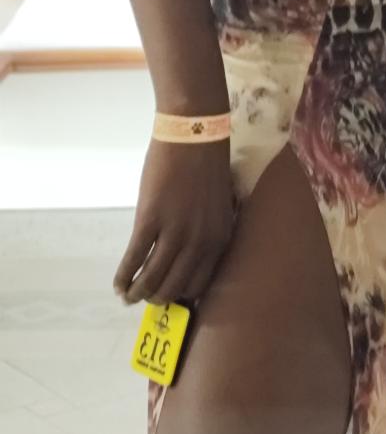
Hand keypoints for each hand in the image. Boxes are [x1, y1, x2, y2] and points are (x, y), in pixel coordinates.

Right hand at [114, 136, 236, 306]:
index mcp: (220, 238)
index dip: (183, 294)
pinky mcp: (150, 220)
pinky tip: (118, 284)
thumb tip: (190, 255)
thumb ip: (208, 231)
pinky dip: (124, 276)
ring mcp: (175, 232)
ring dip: (139, 292)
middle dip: (159, 297)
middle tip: (146, 299)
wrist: (194, 134)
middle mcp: (200, 241)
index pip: (200, 282)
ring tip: (129, 296)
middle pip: (176, 286)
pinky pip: (134, 259)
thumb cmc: (206, 165)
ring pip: (153, 278)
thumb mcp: (219, 206)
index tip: (171, 296)